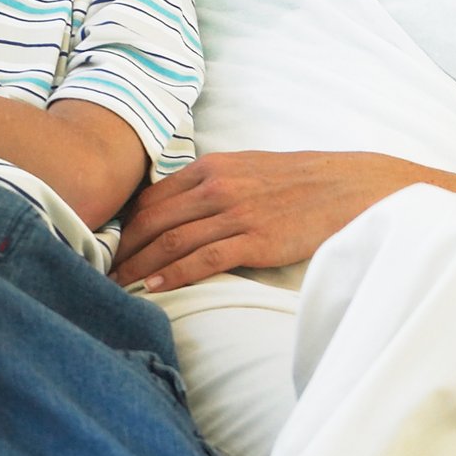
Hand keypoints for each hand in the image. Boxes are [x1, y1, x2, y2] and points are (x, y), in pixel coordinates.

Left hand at [110, 151, 423, 291]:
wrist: (356, 187)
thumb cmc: (306, 184)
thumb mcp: (253, 171)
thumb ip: (216, 186)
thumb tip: (183, 210)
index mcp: (213, 167)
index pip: (151, 199)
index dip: (123, 227)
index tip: (107, 250)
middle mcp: (217, 186)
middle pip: (151, 221)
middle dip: (121, 251)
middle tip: (99, 275)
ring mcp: (236, 212)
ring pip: (170, 241)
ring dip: (138, 268)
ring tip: (117, 288)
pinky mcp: (256, 239)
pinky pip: (203, 260)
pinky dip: (173, 275)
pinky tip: (154, 288)